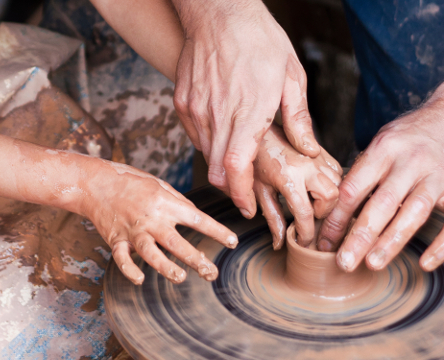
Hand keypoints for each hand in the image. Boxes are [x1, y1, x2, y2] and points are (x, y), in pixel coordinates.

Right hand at [82, 161, 237, 283]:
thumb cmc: (131, 182)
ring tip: (181, 277)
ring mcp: (132, 230)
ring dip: (166, 267)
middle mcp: (150, 218)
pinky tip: (140, 279)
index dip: (216, 231)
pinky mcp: (115, 239)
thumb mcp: (159, 184)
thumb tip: (196, 217)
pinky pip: (122, 258)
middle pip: (176, 242)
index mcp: (165, 203)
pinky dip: (130, 270)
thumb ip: (178, 202)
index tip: (232, 242)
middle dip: (195, 259)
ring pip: (151, 252)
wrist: (96, 183)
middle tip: (211, 273)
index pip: (196, 219)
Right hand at [171, 0, 319, 217]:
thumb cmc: (258, 39)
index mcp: (249, 109)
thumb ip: (299, 119)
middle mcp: (218, 113)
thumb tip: (309, 151)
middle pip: (217, 170)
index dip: (241, 193)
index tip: (248, 207)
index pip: (238, 167)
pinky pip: (194, 135)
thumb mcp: (291, 75)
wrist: (218, 12)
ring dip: (222, 163)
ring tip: (238, 153)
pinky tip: (222, 130)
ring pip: (206, 154)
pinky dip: (208, 142)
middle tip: (246, 191)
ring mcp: (196, 108)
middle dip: (232, 188)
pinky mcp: (182, 102)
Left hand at [254, 125, 341, 249]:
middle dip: (323, 212)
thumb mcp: (259, 191)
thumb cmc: (254, 160)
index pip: (305, 213)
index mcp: (288, 177)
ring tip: (313, 203)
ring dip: (329, 199)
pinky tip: (317, 188)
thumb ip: (272, 218)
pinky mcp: (322, 151)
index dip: (306, 233)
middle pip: (331, 198)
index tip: (303, 242)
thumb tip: (279, 243)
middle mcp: (307, 166)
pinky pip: (338, 172)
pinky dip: (332, 184)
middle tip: (309, 217)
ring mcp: (317, 157)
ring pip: (339, 184)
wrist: (258, 131)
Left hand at [317, 84, 443, 271]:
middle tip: (344, 262)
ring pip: (413, 211)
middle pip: (382, 202)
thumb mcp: (380, 146)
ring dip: (392, 241)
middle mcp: (409, 161)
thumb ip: (361, 176)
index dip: (336, 218)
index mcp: (383, 150)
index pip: (353, 188)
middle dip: (360, 235)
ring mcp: (437, 174)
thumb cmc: (405, 140)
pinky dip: (441, 245)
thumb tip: (330, 214)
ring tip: (372, 264)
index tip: (323, 243)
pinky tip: (425, 263)